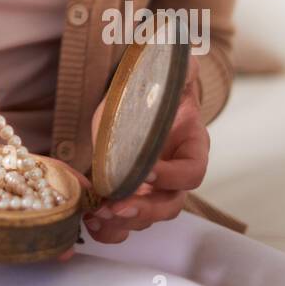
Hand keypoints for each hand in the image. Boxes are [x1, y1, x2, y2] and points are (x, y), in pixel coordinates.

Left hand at [75, 53, 207, 249]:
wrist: (141, 98)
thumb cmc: (157, 88)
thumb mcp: (169, 74)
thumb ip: (180, 68)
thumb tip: (182, 56)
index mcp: (192, 147)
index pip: (192, 172)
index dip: (172, 176)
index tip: (147, 173)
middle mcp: (176, 175)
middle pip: (170, 204)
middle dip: (145, 209)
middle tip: (118, 206)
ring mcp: (152, 190)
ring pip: (147, 218)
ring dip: (124, 223)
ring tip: (100, 217)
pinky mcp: (127, 195)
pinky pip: (125, 223)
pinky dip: (110, 229)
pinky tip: (92, 223)